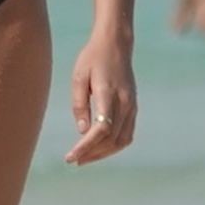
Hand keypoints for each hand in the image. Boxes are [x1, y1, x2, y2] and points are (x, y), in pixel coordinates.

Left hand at [64, 34, 136, 166]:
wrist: (116, 45)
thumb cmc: (92, 59)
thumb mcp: (78, 77)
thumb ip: (80, 104)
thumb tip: (82, 131)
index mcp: (109, 93)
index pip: (101, 129)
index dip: (86, 146)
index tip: (71, 157)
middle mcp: (125, 102)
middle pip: (111, 138)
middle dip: (92, 153)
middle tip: (73, 160)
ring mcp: (132, 106)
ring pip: (122, 140)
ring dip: (103, 153)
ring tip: (84, 158)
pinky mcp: (134, 107)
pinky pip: (127, 134)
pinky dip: (114, 146)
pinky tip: (99, 149)